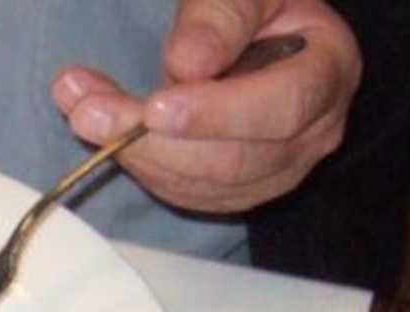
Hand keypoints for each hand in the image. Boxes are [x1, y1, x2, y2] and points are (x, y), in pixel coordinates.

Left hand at [52, 0, 360, 214]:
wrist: (256, 28)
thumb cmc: (255, 6)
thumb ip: (222, 16)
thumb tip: (187, 63)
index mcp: (328, 73)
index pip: (281, 108)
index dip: (216, 114)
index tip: (155, 107)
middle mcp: (313, 134)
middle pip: (235, 160)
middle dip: (154, 141)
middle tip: (87, 109)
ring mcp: (277, 171)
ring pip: (204, 185)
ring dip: (135, 154)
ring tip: (81, 107)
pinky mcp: (238, 190)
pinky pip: (186, 193)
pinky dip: (140, 167)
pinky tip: (105, 131)